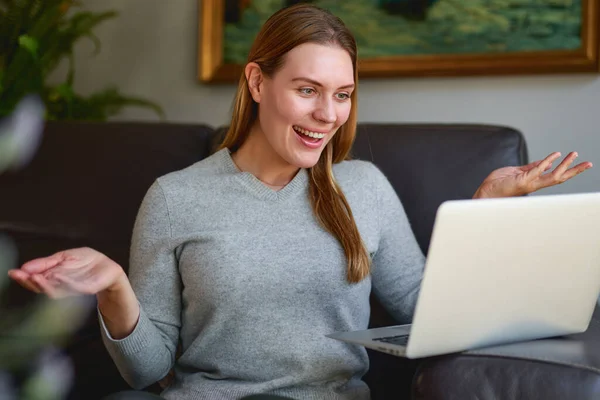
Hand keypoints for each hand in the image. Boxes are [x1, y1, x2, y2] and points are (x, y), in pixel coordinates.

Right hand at [7, 247, 126, 298]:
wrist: (108, 267)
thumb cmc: (85, 262)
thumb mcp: (64, 257)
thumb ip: (47, 263)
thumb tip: (25, 267)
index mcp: (53, 279)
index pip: (36, 280)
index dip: (24, 277)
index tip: (13, 273)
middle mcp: (61, 286)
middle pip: (43, 287)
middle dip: (31, 282)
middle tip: (21, 276)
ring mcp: (73, 288)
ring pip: (56, 290)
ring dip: (45, 284)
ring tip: (35, 277)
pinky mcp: (87, 288)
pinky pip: (75, 287)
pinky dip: (66, 282)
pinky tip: (58, 276)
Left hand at [474, 151, 592, 198]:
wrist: (486, 193)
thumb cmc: (498, 184)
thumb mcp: (517, 172)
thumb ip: (531, 167)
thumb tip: (547, 162)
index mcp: (534, 181)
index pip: (555, 176)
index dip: (567, 169)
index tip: (578, 162)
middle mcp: (534, 184)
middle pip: (560, 178)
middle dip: (575, 171)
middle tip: (589, 163)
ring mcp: (529, 183)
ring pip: (553, 175)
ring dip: (565, 165)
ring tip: (574, 154)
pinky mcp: (522, 180)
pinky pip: (537, 170)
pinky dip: (547, 162)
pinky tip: (555, 155)